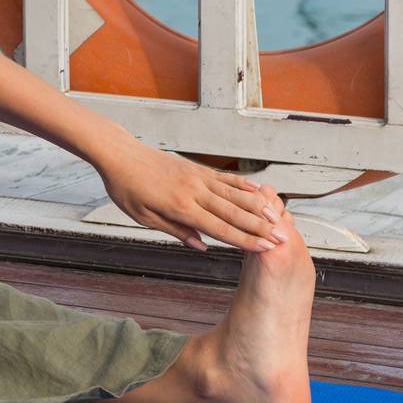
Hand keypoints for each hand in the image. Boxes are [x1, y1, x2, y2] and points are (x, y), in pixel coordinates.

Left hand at [97, 141, 287, 252]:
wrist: (119, 154)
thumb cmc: (127, 189)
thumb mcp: (144, 217)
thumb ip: (175, 231)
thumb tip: (203, 247)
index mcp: (179, 207)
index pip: (219, 228)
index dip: (244, 240)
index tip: (265, 249)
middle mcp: (193, 191)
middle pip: (233, 212)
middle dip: (260, 227)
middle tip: (283, 239)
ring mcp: (197, 177)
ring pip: (234, 194)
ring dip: (258, 207)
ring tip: (280, 218)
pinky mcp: (196, 168)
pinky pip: (224, 178)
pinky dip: (244, 185)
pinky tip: (260, 190)